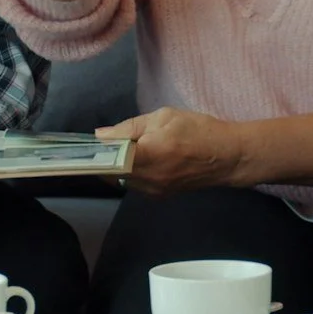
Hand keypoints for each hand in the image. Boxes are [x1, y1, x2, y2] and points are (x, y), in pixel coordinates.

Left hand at [97, 108, 246, 195]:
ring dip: (116, 165)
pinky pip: (135, 184)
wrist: (228, 157)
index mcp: (147, 155)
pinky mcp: (159, 196)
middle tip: (106, 142)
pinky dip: (130, 172)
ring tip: (123, 148)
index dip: (94, 152)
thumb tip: (101, 135)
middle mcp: (147, 179)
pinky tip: (139, 159)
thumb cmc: (198, 131)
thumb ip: (129, 127)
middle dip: (104, 158)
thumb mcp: (164, 117)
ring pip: (121, 179)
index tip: (84, 144)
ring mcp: (153, 191)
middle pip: (110, 172)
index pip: (107, 159)